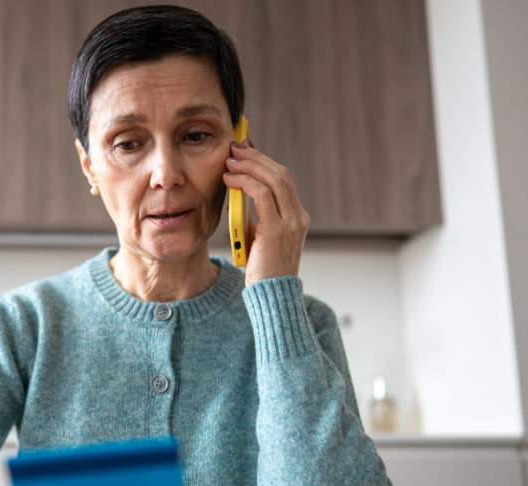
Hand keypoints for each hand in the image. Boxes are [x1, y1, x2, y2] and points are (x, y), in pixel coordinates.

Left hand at [223, 140, 309, 286]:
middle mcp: (298, 216)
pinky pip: (263, 195)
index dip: (263, 161)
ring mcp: (291, 222)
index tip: (245, 150)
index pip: (282, 179)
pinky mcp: (278, 230)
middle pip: (280, 174)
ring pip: (273, 180)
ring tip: (229, 160)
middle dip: (255, 157)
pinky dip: (246, 182)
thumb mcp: (259, 236)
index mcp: (296, 216)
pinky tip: (230, 179)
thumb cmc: (262, 269)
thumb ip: (255, 215)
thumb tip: (240, 191)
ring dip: (249, 166)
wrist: (272, 296)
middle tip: (235, 147)